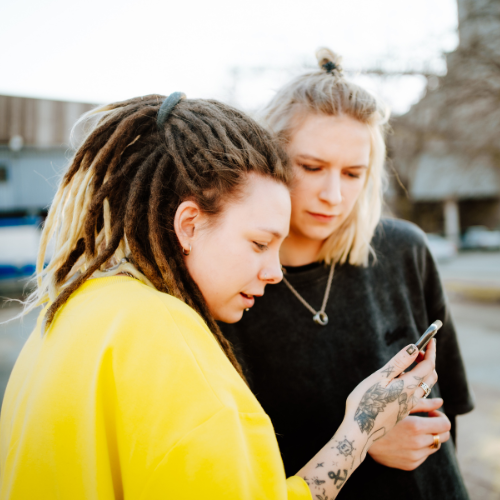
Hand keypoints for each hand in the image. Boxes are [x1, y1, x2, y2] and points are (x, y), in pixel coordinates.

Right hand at [344, 340, 436, 461]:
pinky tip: (423, 392)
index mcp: (407, 386)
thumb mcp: (379, 377)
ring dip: (426, 373)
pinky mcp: (403, 413)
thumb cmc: (364, 401)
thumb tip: (414, 348)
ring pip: (426, 388)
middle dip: (429, 360)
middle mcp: (412, 397)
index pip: (427, 365)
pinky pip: (421, 399)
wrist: (359, 431)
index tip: (431, 340)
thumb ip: (398, 363)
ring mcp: (408, 407)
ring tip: (419, 363)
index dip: (430, 351)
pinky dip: (423, 388)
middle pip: (430, 377)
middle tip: (420, 349)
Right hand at [368, 398, 450, 469]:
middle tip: (425, 420)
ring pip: (434, 446)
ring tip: (413, 430)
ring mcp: (415, 456)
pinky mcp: (410, 464)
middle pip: (444, 436)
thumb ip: (422, 403)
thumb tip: (440, 401)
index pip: (445, 424)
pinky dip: (420, 447)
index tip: (431, 413)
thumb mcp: (399, 406)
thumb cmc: (380, 415)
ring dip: (429, 437)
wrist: (361, 436)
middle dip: (438, 427)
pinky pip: (424, 455)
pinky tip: (405, 439)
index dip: (441, 416)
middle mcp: (418, 444)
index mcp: (416, 427)